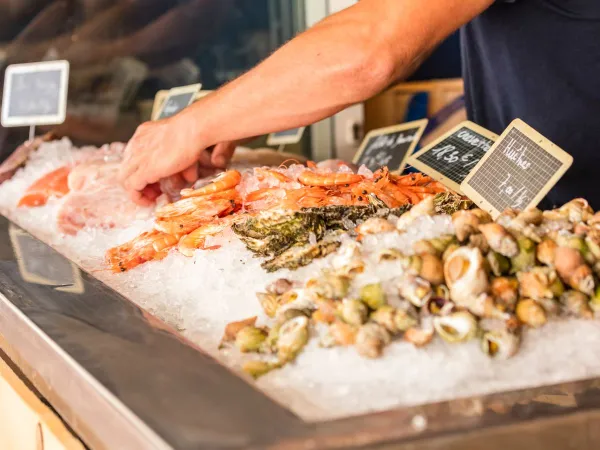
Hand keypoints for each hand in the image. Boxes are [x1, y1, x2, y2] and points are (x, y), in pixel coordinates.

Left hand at [119, 114, 236, 204]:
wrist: (194, 128)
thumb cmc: (196, 131)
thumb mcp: (184, 144)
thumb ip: (180, 158)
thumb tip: (188, 176)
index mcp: (145, 133)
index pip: (135, 154)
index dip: (143, 169)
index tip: (156, 178)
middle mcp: (137, 143)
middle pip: (127, 166)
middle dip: (139, 180)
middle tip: (153, 190)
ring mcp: (138, 156)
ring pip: (125, 178)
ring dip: (137, 190)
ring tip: (151, 198)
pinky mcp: (143, 170)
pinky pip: (131, 187)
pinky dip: (137, 197)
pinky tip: (148, 202)